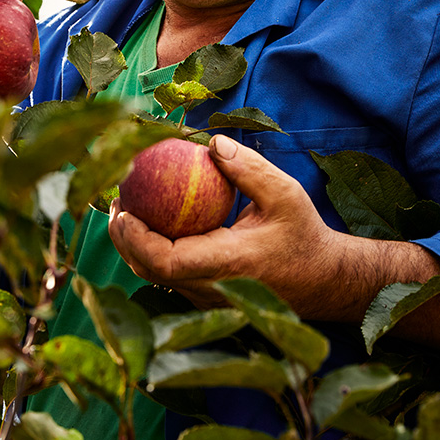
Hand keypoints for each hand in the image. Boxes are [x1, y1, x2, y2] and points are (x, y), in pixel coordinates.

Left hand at [109, 136, 439, 344]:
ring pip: (155, 278)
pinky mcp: (207, 295)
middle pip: (149, 272)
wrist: (324, 281)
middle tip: (115, 202)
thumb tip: (211, 142)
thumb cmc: (304, 235)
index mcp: (228, 265)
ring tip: (124, 208)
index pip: (167, 262)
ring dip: (134, 246)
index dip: (137, 240)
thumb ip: (249, 168)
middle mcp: (212, 288)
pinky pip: (169, 276)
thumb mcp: (286, 194)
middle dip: (124, 239)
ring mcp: (207, 297)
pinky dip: (151, 250)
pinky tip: (149, 220)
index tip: (123, 210)